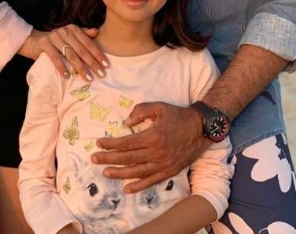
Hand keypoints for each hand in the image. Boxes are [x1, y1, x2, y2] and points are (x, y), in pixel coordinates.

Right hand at [19, 24, 109, 81]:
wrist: (36, 41)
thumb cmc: (57, 40)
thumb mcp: (70, 35)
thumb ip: (83, 33)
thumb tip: (96, 31)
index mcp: (74, 29)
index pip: (88, 43)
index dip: (98, 54)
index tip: (106, 65)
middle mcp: (65, 31)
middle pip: (81, 50)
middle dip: (92, 63)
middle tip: (101, 74)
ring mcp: (55, 37)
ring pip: (70, 54)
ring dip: (80, 67)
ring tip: (88, 78)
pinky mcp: (45, 44)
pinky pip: (55, 57)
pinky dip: (61, 67)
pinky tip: (67, 76)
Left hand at [91, 102, 206, 191]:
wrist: (200, 128)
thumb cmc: (178, 115)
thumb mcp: (159, 107)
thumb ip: (140, 111)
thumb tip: (126, 123)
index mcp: (153, 136)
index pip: (126, 143)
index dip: (110, 144)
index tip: (99, 143)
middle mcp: (156, 153)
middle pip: (128, 158)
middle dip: (109, 159)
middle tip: (94, 159)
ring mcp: (163, 164)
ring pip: (137, 172)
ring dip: (119, 173)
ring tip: (106, 172)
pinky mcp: (169, 171)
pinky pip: (151, 181)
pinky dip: (139, 186)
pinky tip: (127, 188)